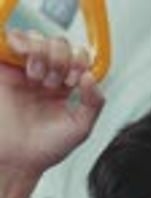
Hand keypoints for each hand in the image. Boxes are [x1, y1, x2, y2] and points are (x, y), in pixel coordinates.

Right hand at [0, 29, 103, 176]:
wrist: (18, 159)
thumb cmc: (46, 149)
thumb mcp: (81, 129)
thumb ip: (94, 103)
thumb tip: (91, 77)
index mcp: (66, 88)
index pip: (78, 58)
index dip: (80, 62)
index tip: (76, 79)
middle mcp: (47, 76)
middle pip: (59, 45)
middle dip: (61, 59)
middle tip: (54, 82)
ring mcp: (26, 71)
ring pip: (38, 38)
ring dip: (42, 53)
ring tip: (37, 77)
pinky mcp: (6, 69)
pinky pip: (14, 40)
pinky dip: (22, 41)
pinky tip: (26, 60)